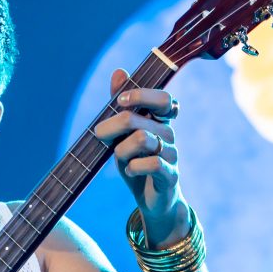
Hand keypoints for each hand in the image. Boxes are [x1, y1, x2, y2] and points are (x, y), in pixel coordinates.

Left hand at [92, 68, 188, 242]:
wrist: (152, 200)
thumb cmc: (136, 162)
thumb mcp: (122, 133)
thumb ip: (120, 105)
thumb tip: (119, 71)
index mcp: (160, 120)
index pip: (162, 98)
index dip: (142, 95)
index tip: (121, 101)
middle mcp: (169, 133)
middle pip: (135, 119)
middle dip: (110, 128)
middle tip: (100, 137)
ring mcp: (172, 153)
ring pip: (141, 140)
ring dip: (121, 151)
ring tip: (121, 159)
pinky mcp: (170, 174)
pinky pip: (151, 163)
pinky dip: (133, 168)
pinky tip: (130, 171)